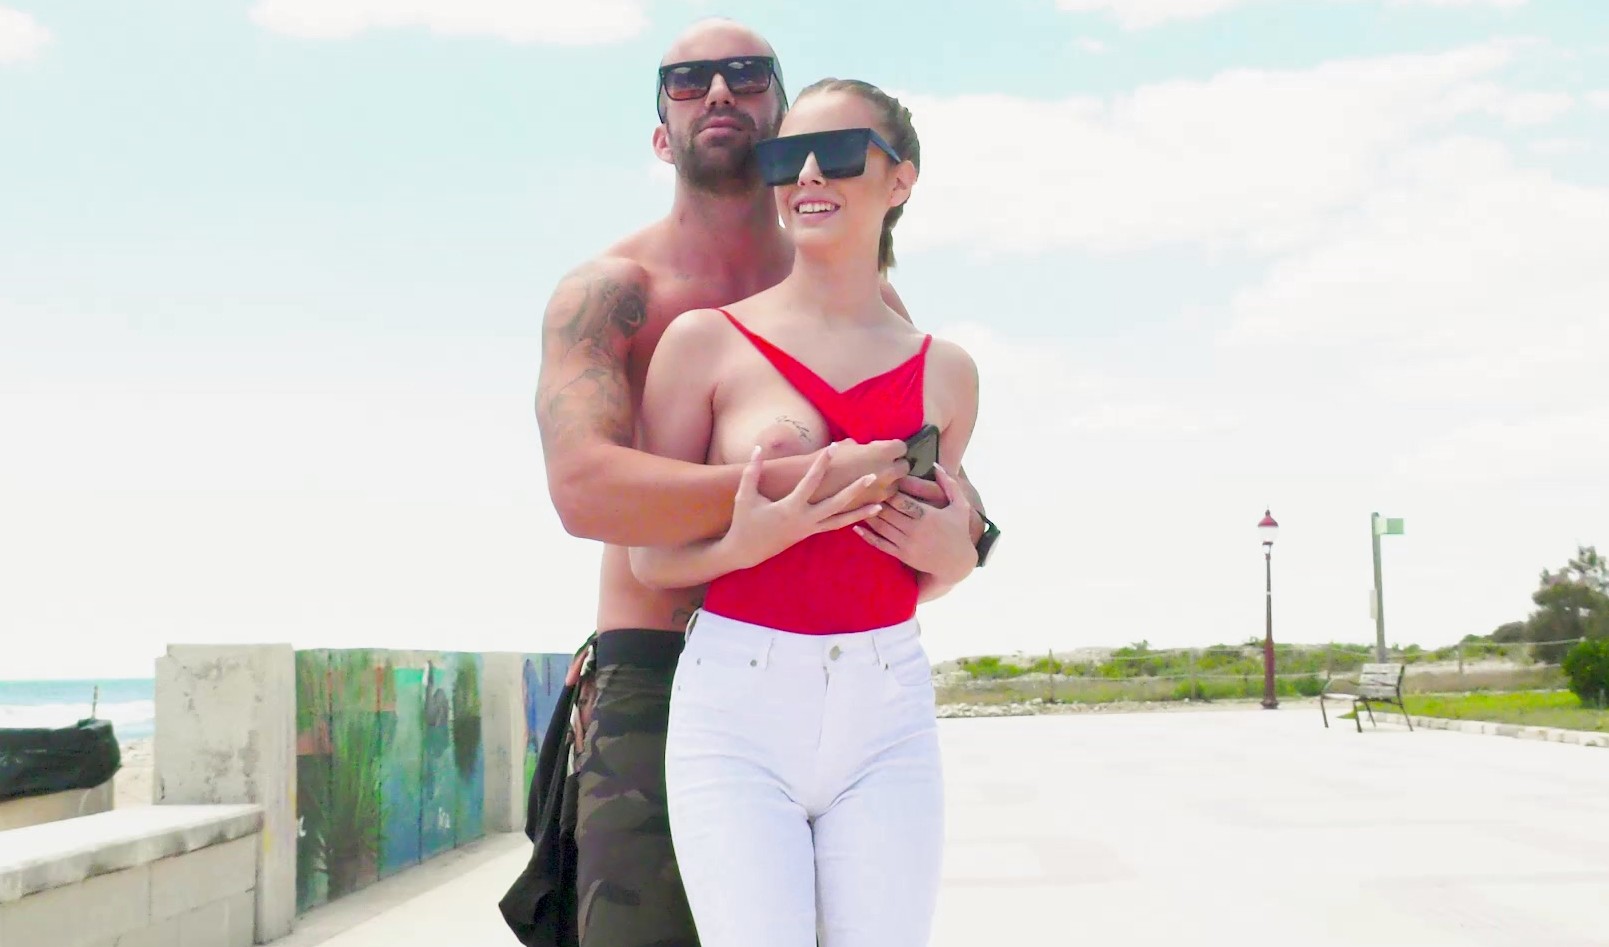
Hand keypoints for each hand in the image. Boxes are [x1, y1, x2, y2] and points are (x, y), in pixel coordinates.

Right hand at [721, 444, 883, 570]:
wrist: (745, 551)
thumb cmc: (745, 521)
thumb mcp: (745, 495)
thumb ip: (752, 471)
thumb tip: (757, 448)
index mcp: (790, 508)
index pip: (811, 482)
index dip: (821, 463)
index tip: (833, 447)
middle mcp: (805, 520)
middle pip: (836, 504)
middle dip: (855, 490)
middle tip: (872, 476)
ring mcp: (809, 529)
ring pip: (840, 521)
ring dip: (860, 513)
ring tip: (881, 506)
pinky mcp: (810, 534)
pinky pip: (834, 526)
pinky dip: (849, 521)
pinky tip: (863, 516)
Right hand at [811, 438, 909, 506]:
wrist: (806, 483)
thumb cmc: (827, 459)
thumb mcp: (846, 445)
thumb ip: (865, 448)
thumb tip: (869, 449)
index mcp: (882, 453)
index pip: (901, 448)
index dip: (892, 448)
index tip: (884, 450)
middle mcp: (887, 472)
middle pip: (904, 468)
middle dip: (895, 465)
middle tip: (884, 464)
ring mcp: (881, 492)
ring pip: (896, 487)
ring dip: (889, 483)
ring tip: (876, 481)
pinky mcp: (871, 506)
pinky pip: (882, 502)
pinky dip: (878, 497)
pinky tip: (873, 496)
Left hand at [853, 464, 976, 584]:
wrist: (957, 563)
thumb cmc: (958, 531)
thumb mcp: (960, 506)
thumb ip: (949, 484)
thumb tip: (936, 464)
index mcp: (927, 515)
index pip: (901, 500)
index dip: (889, 491)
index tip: (881, 482)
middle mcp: (915, 530)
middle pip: (888, 512)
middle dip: (875, 501)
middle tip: (864, 491)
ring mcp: (907, 544)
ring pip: (881, 527)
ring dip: (869, 515)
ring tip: (858, 504)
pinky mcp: (902, 555)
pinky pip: (880, 544)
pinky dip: (867, 536)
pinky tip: (857, 527)